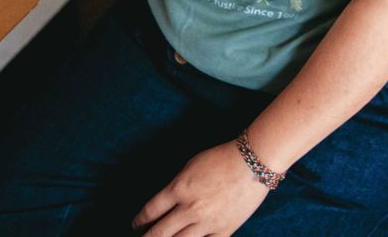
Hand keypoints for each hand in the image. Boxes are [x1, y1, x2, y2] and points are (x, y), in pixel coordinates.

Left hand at [132, 142, 268, 236]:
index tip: (135, 224)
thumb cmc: (221, 158)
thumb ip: (177, 186)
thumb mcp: (191, 166)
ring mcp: (207, 222)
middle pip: (160, 232)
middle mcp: (189, 209)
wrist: (252, 163)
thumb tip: (167, 202)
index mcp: (179, 189)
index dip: (140, 220)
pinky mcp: (224, 230)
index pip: (151, 210)